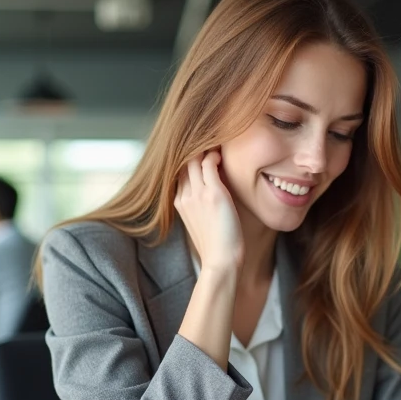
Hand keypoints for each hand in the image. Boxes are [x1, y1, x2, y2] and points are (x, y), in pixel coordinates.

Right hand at [174, 151, 242, 275]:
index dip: (188, 158)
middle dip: (193, 147)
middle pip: (183, 161)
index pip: (179, 171)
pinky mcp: (213, 193)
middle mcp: (184, 195)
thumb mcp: (201, 222)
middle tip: (207, 137)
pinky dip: (214, 155)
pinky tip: (221, 154)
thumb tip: (210, 193)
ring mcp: (197, 194)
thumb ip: (200, 205)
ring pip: (194, 159)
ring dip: (204, 147)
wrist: (220, 261)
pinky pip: (209, 164)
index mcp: (179, 202)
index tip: (199, 150)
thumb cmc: (216, 245)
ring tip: (215, 140)